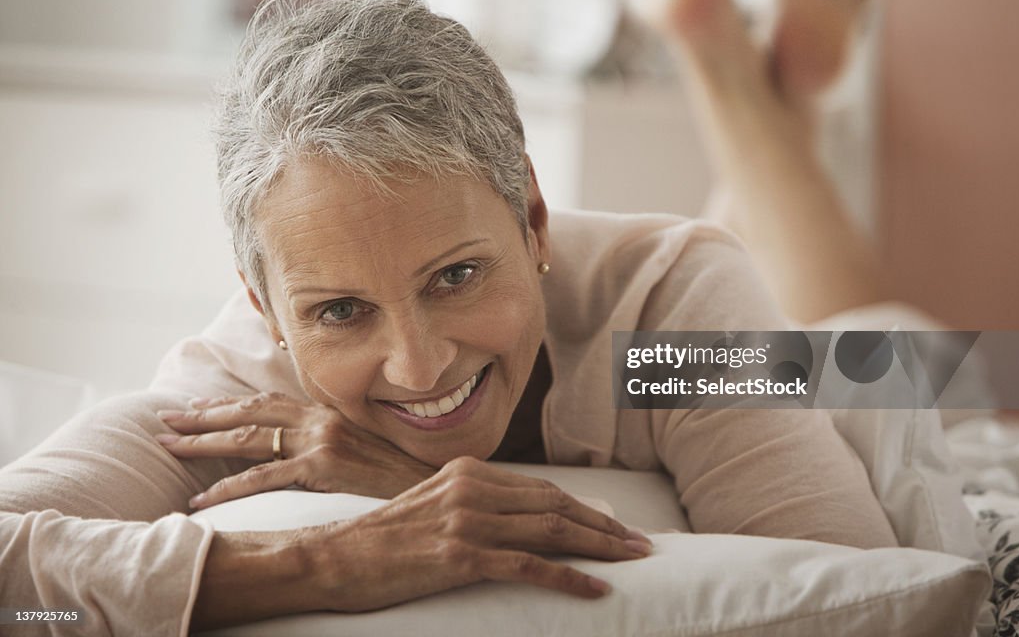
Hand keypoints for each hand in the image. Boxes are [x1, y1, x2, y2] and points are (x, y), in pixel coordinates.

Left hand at [156, 392, 434, 507]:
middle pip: (248, 413)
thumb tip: (297, 449)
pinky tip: (200, 498)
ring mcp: (319, 441)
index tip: (197, 406)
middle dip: (202, 416)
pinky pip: (262, 477)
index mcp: (324, 412)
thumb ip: (326, 439)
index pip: (266, 401)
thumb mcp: (357, 445)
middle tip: (165, 420)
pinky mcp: (321, 466)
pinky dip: (227, 488)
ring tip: (168, 448)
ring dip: (202, 443)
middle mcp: (318, 419)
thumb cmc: (392, 472)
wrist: (426, 483)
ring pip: (247, 439)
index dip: (229, 403)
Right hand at [308, 456, 652, 610]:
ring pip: (549, 531)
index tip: (616, 524)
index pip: (544, 490)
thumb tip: (522, 519)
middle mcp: (473, 488)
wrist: (336, 558)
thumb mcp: (435, 505)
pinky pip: (527, 566)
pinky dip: (566, 577)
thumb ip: (477, 504)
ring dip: (598, 547)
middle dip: (604, 526)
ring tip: (631, 561)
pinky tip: (594, 589)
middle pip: (556, 506)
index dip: (585, 508)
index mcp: (471, 472)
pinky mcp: (460, 555)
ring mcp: (467, 521)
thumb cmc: (386, 539)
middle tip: (641, 544)